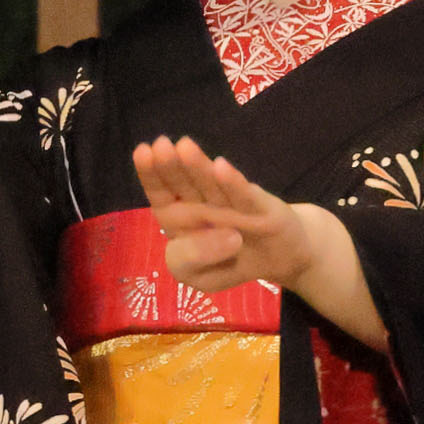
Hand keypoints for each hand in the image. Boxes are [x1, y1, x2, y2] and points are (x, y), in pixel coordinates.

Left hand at [133, 137, 384, 349]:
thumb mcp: (198, 277)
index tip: (145, 152)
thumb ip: (190, 262)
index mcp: (180, 216)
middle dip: (171, 166)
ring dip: (198, 166)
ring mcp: (232, 205)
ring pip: (211, 185)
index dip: (151, 175)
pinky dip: (233, 183)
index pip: (161, 193)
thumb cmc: (228, 261)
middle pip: (184, 184)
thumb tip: (221, 238)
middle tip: (163, 146)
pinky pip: (244, 197)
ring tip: (184, 146)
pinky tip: (221, 167)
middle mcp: (203, 204)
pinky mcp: (260, 209)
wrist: (278, 258)